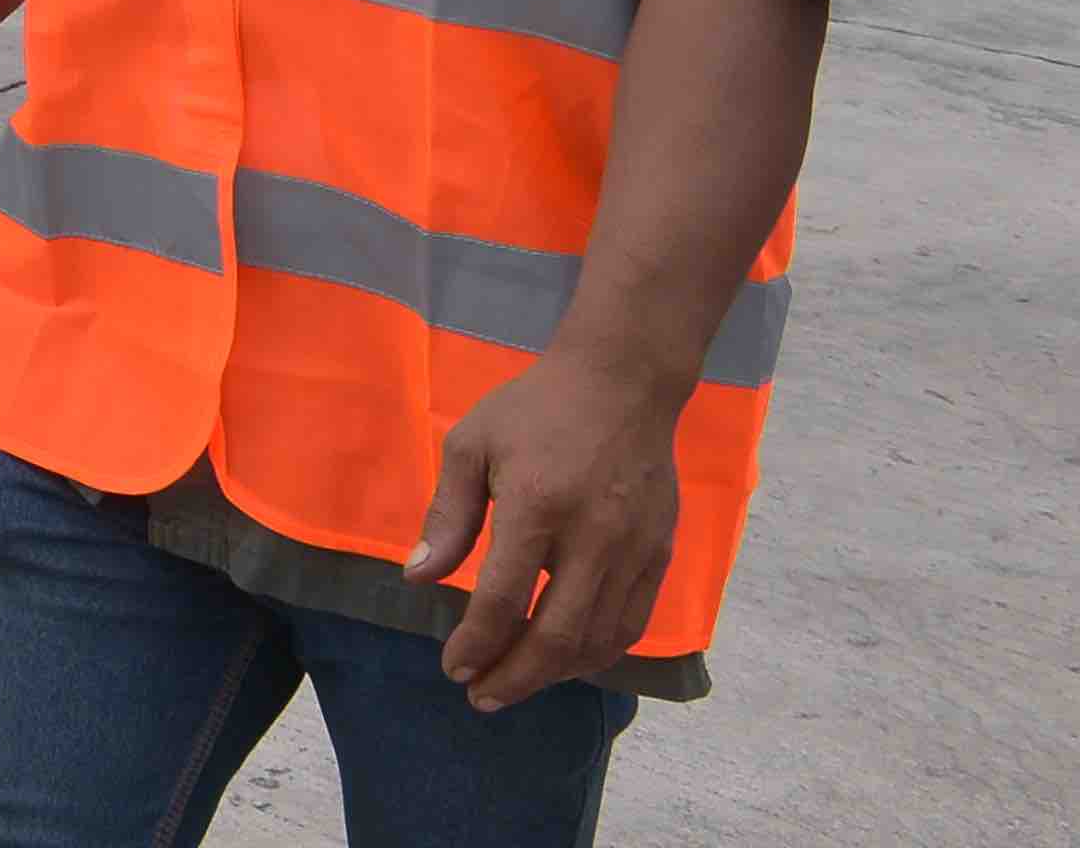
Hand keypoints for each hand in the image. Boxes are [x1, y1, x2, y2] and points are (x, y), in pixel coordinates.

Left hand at [408, 354, 682, 707]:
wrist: (622, 383)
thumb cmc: (534, 410)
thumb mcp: (470, 446)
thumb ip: (447, 516)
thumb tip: (418, 578)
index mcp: (538, 507)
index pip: (502, 600)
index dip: (476, 644)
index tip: (453, 667)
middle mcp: (593, 537)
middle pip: (555, 636)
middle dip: (514, 677)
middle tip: (481, 696)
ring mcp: (635, 550)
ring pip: (598, 640)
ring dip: (555, 674)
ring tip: (517, 682)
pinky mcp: (661, 555)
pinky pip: (632, 624)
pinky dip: (598, 653)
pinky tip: (568, 661)